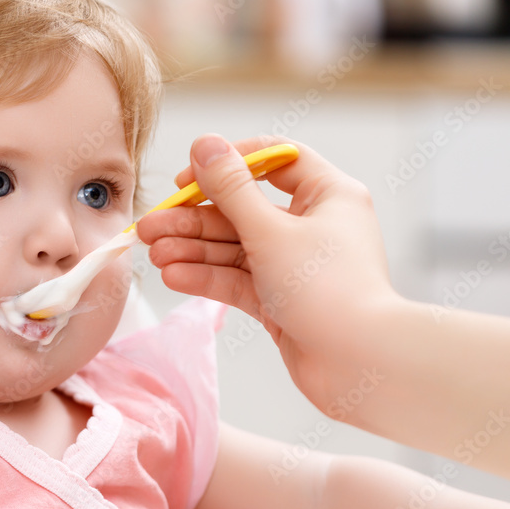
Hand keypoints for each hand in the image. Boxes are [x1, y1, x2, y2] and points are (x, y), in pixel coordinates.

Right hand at [137, 133, 401, 407]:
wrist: (359, 364)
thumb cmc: (329, 290)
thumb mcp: (271, 231)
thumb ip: (231, 189)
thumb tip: (206, 144)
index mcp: (326, 195)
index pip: (272, 161)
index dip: (226, 165)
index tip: (188, 178)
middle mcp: (312, 225)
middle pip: (242, 209)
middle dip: (193, 219)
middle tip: (150, 226)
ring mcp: (295, 265)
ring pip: (234, 248)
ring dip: (193, 250)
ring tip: (154, 255)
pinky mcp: (281, 300)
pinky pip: (238, 279)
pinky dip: (207, 277)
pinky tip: (175, 276)